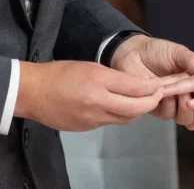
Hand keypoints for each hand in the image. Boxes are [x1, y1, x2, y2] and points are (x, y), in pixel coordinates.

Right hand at [15, 60, 162, 131]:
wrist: (33, 92)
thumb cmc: (59, 74)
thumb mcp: (89, 66)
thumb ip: (113, 77)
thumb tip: (135, 86)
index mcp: (98, 81)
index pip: (135, 87)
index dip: (152, 87)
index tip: (160, 84)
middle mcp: (98, 101)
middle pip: (136, 107)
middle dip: (150, 102)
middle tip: (158, 95)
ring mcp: (92, 118)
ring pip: (125, 118)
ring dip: (137, 110)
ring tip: (143, 101)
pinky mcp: (87, 128)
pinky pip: (111, 122)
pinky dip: (120, 115)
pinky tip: (120, 107)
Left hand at [111, 36, 193, 122]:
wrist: (134, 52)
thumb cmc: (157, 50)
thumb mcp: (178, 52)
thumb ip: (192, 61)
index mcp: (193, 83)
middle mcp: (184, 95)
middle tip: (193, 90)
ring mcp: (171, 103)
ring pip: (185, 118)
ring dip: (183, 104)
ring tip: (177, 90)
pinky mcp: (156, 108)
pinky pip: (168, 114)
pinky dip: (168, 103)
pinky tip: (163, 92)